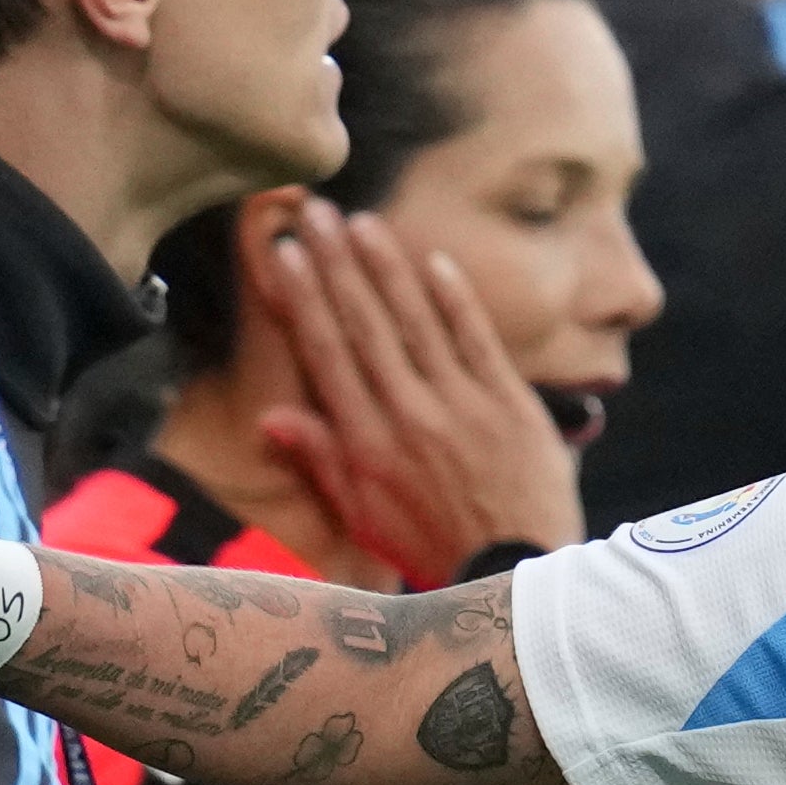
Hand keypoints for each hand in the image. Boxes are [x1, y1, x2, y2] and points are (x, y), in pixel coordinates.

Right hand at [256, 198, 584, 583]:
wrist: (514, 572)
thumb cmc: (432, 546)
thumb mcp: (362, 516)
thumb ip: (320, 460)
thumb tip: (271, 418)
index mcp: (367, 442)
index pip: (328, 354)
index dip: (305, 299)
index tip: (285, 254)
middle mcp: (408, 414)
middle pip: (365, 325)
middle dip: (336, 264)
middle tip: (313, 213)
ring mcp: (461, 403)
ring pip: (416, 321)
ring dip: (387, 267)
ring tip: (361, 221)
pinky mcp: (509, 401)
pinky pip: (477, 339)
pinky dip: (455, 299)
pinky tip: (433, 260)